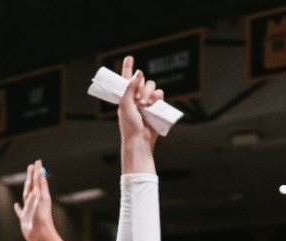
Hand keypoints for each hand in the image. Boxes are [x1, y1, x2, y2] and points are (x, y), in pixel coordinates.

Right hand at [12, 160, 56, 240]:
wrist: (41, 236)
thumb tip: (41, 174)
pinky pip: (20, 212)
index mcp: (40, 196)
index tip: (37, 161)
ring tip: (27, 181)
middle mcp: (35, 202)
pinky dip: (18, 208)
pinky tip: (16, 205)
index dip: (37, 171)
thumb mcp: (42, 200)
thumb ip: (41, 187)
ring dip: (27, 187)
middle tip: (31, 166)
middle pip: (32, 186)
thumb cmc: (43, 219)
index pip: (37, 180)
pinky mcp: (25, 219)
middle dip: (32, 176)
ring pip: (27, 196)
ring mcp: (29, 210)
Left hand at [117, 56, 163, 173]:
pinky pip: (160, 94)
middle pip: (143, 81)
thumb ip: (130, 86)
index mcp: (126, 96)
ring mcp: (147, 101)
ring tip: (145, 105)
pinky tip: (153, 105)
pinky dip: (157, 97)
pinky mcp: (157, 107)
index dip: (128, 68)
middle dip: (141, 88)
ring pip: (152, 86)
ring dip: (149, 93)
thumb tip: (140, 72)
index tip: (129, 57)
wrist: (140, 139)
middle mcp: (137, 97)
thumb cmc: (129, 124)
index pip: (127, 78)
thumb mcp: (125, 103)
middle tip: (138, 100)